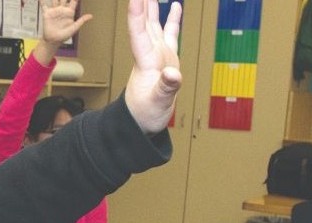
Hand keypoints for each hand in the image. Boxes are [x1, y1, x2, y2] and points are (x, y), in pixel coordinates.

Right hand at [34, 0, 92, 64]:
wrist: (53, 40)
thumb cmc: (64, 35)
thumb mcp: (74, 28)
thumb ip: (81, 21)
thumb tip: (91, 16)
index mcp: (69, 12)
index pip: (73, 2)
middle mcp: (62, 10)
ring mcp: (54, 11)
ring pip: (55, 0)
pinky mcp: (47, 13)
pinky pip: (44, 6)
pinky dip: (42, 1)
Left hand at [124, 0, 181, 134]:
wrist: (142, 121)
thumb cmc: (145, 114)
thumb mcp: (157, 103)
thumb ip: (166, 88)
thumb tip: (173, 74)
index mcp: (146, 62)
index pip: (138, 33)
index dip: (136, 14)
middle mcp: (150, 53)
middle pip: (144, 21)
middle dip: (143, 2)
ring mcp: (158, 54)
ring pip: (154, 23)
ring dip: (153, 5)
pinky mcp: (166, 58)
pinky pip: (170, 33)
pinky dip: (172, 19)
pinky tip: (176, 5)